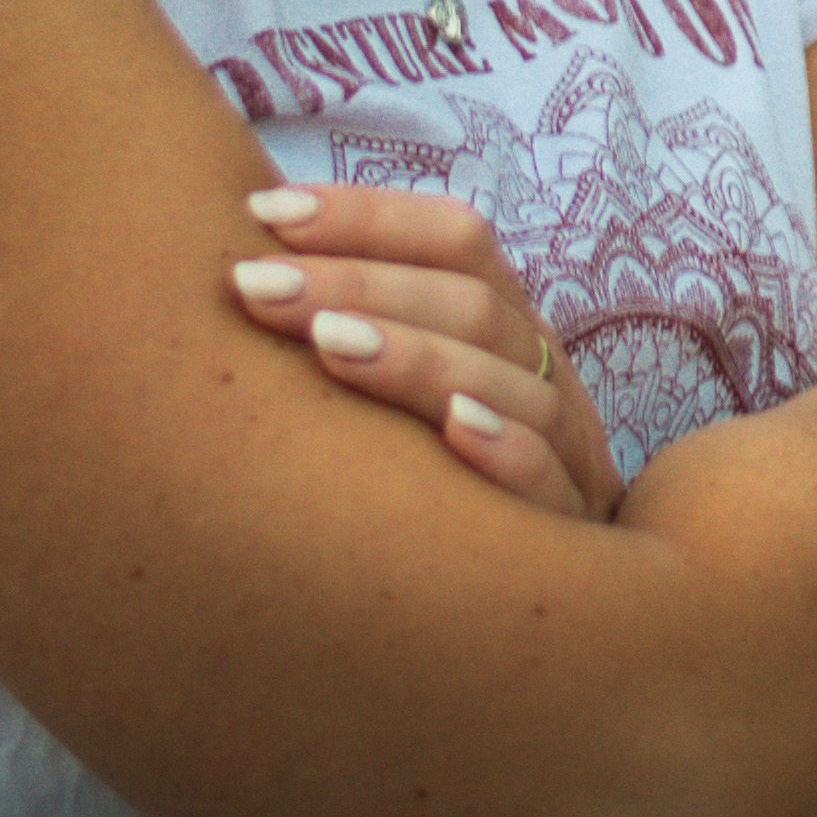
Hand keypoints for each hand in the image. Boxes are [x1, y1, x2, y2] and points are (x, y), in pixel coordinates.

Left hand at [228, 182, 616, 518]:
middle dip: (358, 283)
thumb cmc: (444, 486)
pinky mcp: (574, 529)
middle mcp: (540, 372)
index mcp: (506, 326)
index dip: (367, 216)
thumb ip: (361, 331)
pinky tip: (452, 431)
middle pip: (471, 303)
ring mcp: (567, 447)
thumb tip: (242, 263)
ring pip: (509, 380)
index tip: (262, 215)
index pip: (457, 239)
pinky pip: (549, 478)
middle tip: (256, 287)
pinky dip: (506, 447)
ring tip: (329, 344)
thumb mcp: (419, 395)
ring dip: (418, 355)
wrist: (546, 601)